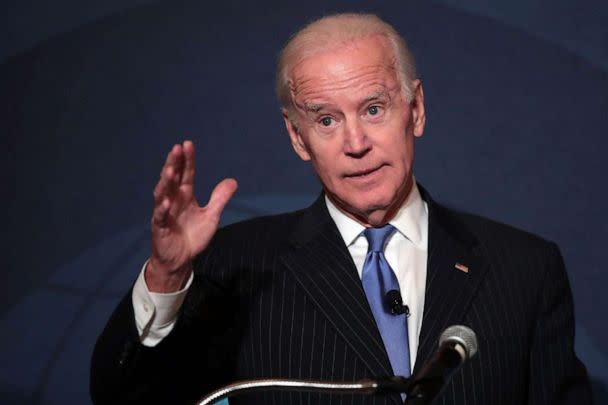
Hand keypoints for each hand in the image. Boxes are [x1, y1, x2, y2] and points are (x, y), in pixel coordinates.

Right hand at [146, 140, 237, 291]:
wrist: (181, 260)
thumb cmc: (193, 236)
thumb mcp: (211, 216)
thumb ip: (220, 198)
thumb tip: (233, 181)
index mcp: (185, 195)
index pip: (186, 174)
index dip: (187, 160)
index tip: (187, 144)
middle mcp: (174, 200)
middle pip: (172, 178)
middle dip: (174, 163)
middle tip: (177, 149)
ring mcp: (165, 213)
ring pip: (163, 194)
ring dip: (166, 182)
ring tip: (170, 170)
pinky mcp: (160, 227)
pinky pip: (160, 217)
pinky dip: (162, 209)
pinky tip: (166, 202)